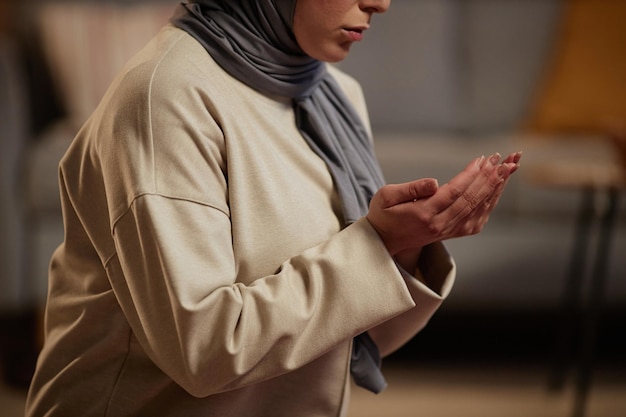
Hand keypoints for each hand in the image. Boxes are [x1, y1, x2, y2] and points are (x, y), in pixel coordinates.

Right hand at [367, 152, 521, 255]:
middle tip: (504, 160)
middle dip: (489, 179)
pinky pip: (476, 219)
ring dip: (494, 189)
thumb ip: (410, 188)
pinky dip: (490, 203)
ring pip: (477, 209)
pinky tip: (497, 188)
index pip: (454, 192)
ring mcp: (447, 231)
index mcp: (424, 214)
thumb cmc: (383, 214)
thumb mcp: (386, 196)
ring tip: (508, 170)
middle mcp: (439, 225)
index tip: (482, 159)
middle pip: (471, 200)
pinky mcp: (451, 233)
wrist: (384, 241)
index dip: (470, 175)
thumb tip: (435, 182)